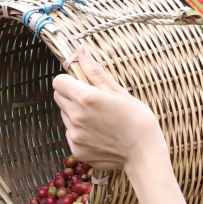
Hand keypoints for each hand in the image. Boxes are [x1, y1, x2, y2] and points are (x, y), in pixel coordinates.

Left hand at [52, 46, 165, 172]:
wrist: (144, 152)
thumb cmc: (136, 118)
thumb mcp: (118, 91)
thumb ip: (95, 71)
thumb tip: (81, 50)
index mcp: (85, 98)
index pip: (58, 82)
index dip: (69, 81)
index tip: (82, 84)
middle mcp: (76, 116)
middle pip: (59, 98)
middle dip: (71, 95)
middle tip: (93, 102)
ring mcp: (75, 135)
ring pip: (64, 116)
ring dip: (75, 114)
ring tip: (99, 120)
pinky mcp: (76, 150)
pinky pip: (70, 134)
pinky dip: (80, 132)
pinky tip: (99, 134)